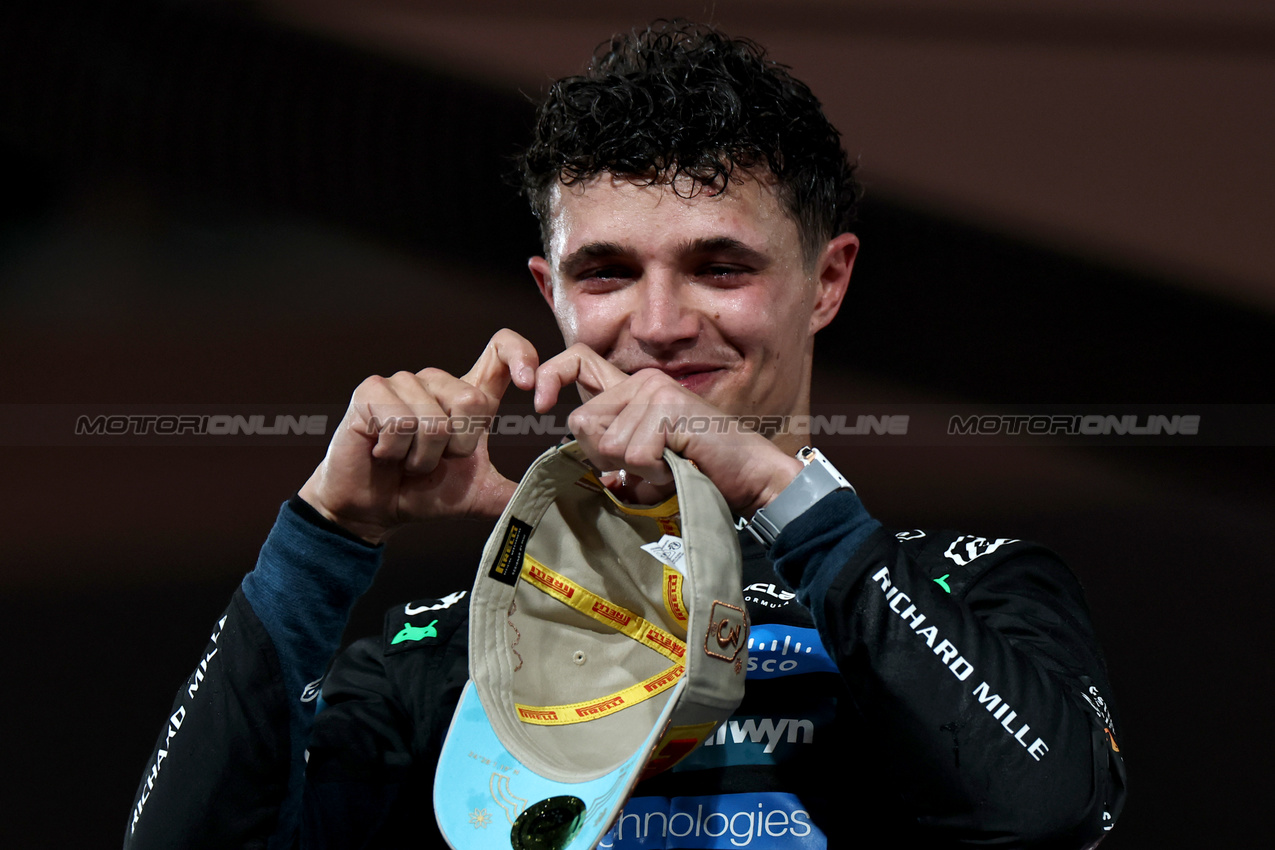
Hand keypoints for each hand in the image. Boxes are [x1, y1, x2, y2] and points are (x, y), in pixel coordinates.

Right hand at [298, 329, 538, 542]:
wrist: (373, 510)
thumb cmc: (422, 493)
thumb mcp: (477, 494)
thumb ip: (515, 491)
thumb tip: (554, 497)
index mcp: (468, 395)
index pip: (501, 348)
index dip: (521, 356)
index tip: (531, 387)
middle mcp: (437, 382)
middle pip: (471, 400)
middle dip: (456, 448)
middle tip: (434, 461)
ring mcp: (402, 383)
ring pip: (434, 420)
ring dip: (423, 457)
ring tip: (407, 460)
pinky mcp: (371, 392)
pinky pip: (399, 423)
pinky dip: (395, 452)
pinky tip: (384, 454)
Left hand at [535, 344, 801, 514]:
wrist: (753, 477)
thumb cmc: (703, 474)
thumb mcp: (649, 464)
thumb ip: (617, 457)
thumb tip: (598, 471)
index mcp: (635, 391)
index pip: (577, 361)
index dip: (550, 377)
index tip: (540, 405)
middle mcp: (643, 382)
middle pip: (581, 423)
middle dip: (604, 456)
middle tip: (647, 464)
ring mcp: (655, 392)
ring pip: (606, 444)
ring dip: (635, 469)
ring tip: (669, 464)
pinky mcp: (667, 409)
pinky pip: (633, 455)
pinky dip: (653, 473)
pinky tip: (678, 465)